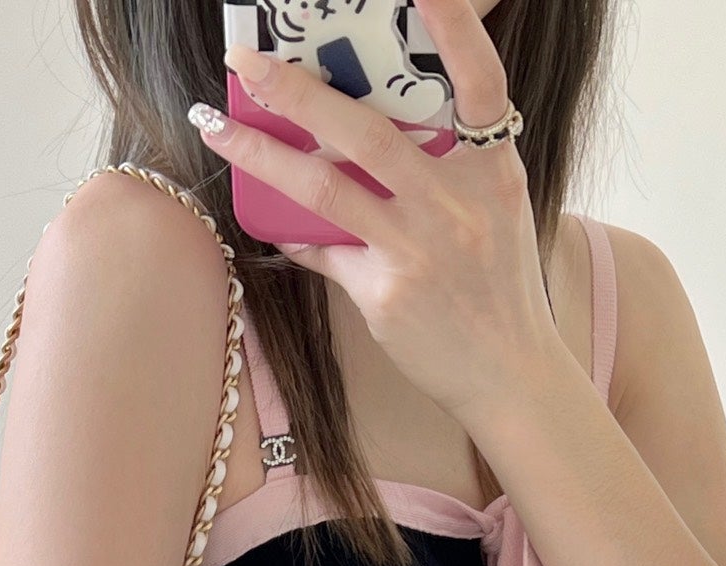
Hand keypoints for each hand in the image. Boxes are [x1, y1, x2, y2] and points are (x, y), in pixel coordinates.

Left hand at [188, 0, 567, 426]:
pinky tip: (268, 221)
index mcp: (493, 169)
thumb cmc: (497, 286)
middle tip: (248, 63)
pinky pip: (324, 251)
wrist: (507, 371)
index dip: (457, 29)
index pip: (481, 83)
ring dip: (262, 154)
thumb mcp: (495, 212)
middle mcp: (455, 203)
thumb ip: (449, 168)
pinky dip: (293, 234)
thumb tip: (371, 134)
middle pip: (366, 133)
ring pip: (324, 188)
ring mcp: (417, 249)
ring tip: (218, 126)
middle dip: (298, 92)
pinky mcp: (385, 293)